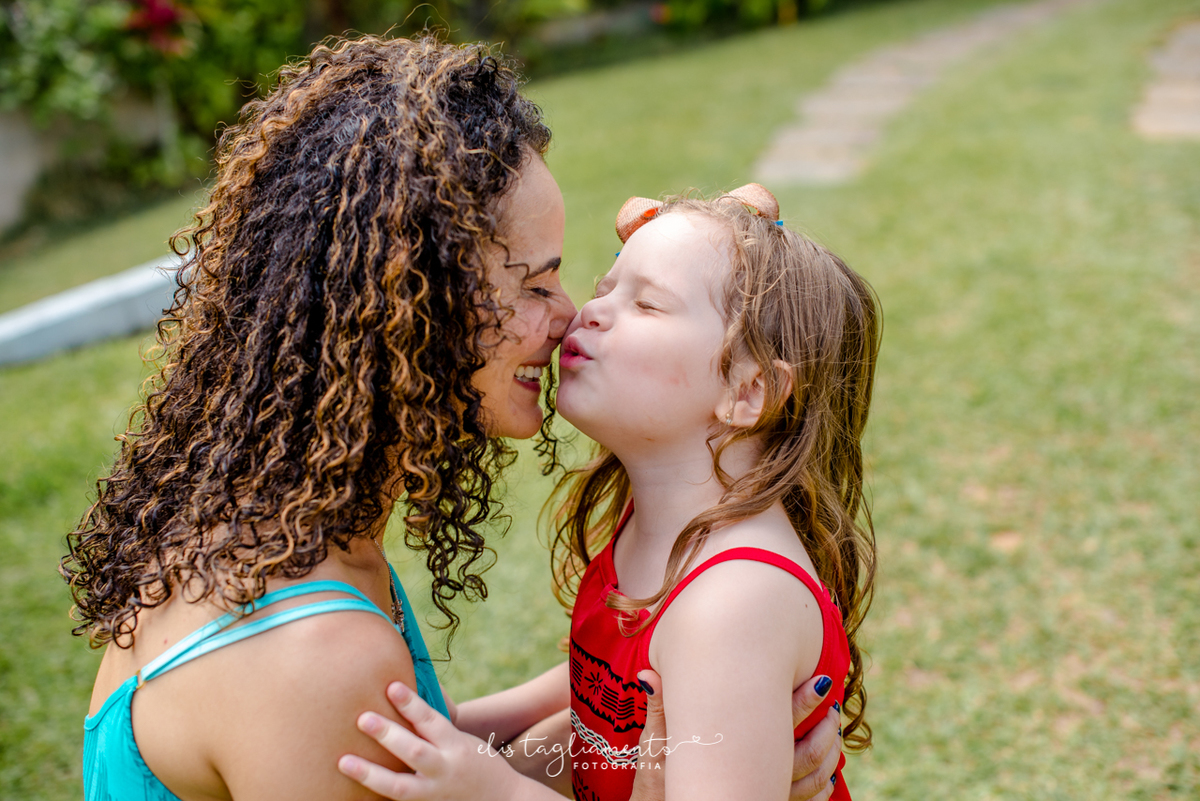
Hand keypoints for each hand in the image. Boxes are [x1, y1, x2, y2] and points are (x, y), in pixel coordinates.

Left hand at [338, 681, 520, 800]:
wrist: (502, 800)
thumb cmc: (478, 762)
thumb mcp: (463, 740)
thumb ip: (436, 725)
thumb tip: (408, 695)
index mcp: (455, 745)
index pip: (430, 720)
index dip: (410, 704)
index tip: (391, 686)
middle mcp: (443, 769)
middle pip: (414, 751)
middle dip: (387, 735)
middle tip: (362, 718)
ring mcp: (432, 793)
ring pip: (399, 786)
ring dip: (369, 774)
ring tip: (343, 761)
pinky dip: (375, 798)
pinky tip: (348, 794)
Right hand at [627, 671, 841, 800]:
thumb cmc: (658, 787)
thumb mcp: (654, 750)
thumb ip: (659, 711)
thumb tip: (648, 674)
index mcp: (732, 758)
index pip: (776, 724)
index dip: (804, 702)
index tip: (821, 682)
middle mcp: (754, 782)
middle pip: (805, 755)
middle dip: (825, 728)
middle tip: (834, 706)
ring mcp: (765, 799)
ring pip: (813, 780)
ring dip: (828, 753)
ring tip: (833, 730)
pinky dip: (822, 786)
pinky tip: (825, 770)